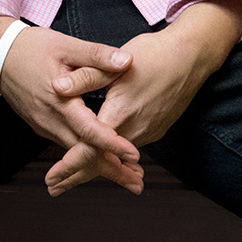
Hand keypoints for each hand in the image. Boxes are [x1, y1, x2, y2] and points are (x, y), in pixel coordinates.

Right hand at [0, 11, 142, 194]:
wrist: (0, 55)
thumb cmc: (34, 48)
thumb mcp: (67, 46)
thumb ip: (97, 55)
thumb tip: (126, 61)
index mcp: (60, 101)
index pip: (89, 131)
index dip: (112, 145)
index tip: (134, 156)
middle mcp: (51, 121)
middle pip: (84, 153)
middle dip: (111, 168)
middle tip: (138, 182)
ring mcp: (44, 126)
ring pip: (75, 153)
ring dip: (99, 164)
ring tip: (127, 174)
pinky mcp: (42, 126)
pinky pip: (66, 145)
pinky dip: (84, 155)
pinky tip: (100, 157)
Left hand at [45, 0, 241, 195]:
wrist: (191, 56)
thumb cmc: (152, 54)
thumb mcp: (115, 62)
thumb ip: (86, 77)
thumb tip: (56, 87)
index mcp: (121, 114)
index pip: (90, 150)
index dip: (68, 167)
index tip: (50, 179)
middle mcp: (136, 130)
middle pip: (102, 161)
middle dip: (76, 175)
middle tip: (53, 187)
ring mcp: (148, 132)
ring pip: (117, 157)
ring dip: (96, 165)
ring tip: (73, 175)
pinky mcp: (157, 129)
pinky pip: (131, 148)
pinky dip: (115, 156)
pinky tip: (105, 157)